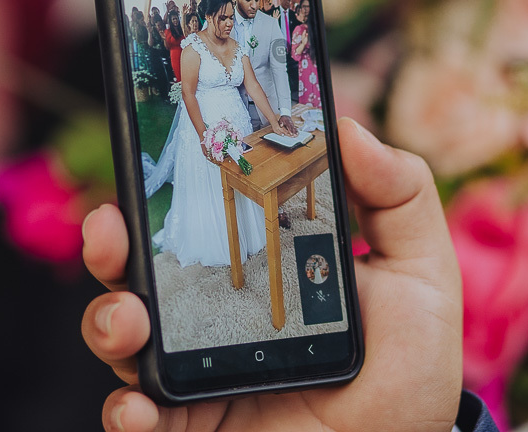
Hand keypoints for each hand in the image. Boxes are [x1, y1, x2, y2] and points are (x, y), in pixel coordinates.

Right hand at [81, 118, 462, 431]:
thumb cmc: (406, 370)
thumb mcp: (420, 273)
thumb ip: (399, 195)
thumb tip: (345, 125)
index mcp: (258, 267)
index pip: (199, 219)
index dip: (166, 188)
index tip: (154, 152)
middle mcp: (214, 313)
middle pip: (141, 270)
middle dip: (111, 245)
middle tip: (109, 226)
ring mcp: (195, 370)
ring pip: (122, 336)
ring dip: (108, 318)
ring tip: (127, 319)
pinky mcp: (186, 426)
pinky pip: (135, 418)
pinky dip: (124, 411)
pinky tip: (139, 406)